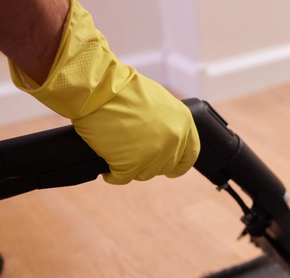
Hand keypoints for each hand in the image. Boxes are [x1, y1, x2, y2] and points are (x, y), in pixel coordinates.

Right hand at [8, 0, 198, 183]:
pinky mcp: (131, 163)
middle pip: (165, 165)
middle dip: (150, 163)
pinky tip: (107, 170)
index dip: (180, 164)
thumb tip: (164, 137)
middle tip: (133, 155)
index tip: (172, 171)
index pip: (190, 154)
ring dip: (132, 168)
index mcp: (183, 122)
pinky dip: (113, 175)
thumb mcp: (159, 101)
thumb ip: (167, 122)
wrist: (98, 87)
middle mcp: (174, 140)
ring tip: (118, 155)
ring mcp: (154, 153)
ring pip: (145, 173)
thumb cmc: (123, 89)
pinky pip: (122, 177)